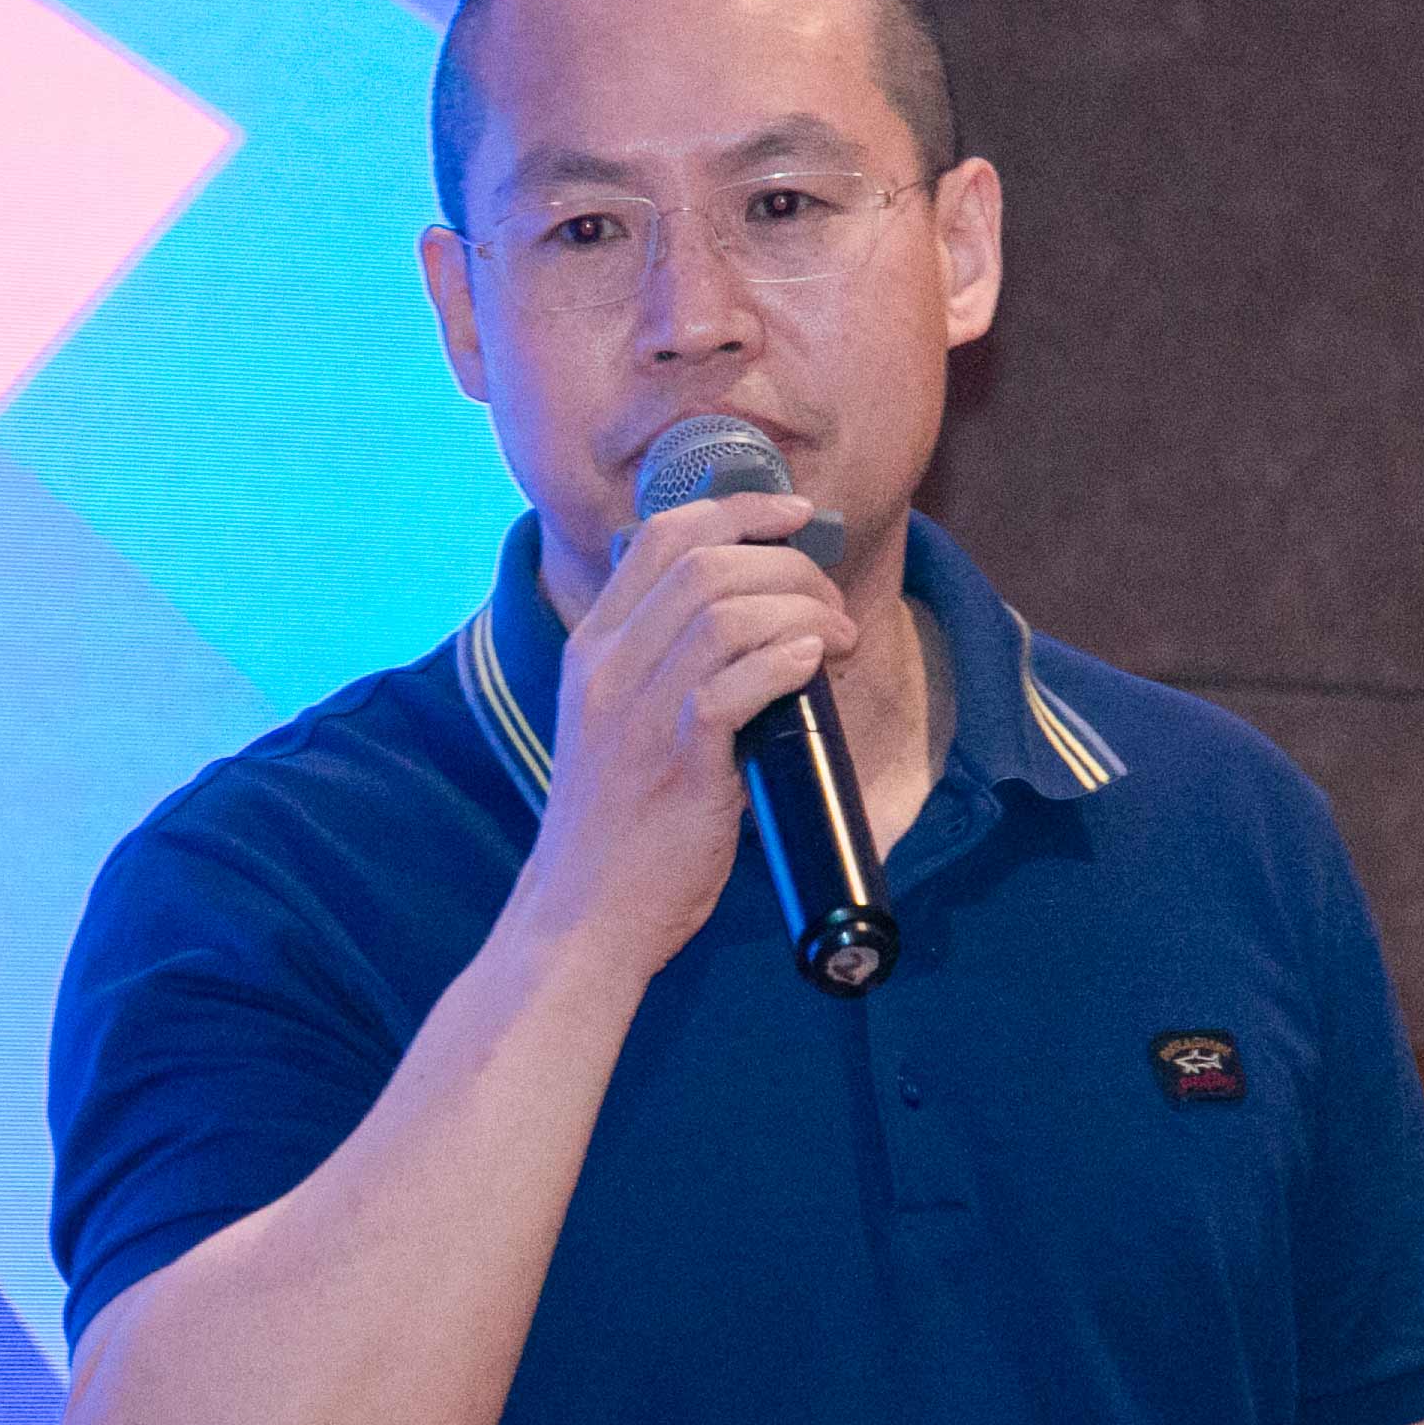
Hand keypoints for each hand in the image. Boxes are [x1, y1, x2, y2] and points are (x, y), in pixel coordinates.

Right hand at [512, 491, 855, 971]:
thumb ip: (662, 666)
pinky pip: (732, 687)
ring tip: (839, 639)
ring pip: (726, 615)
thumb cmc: (618, 824)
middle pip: (706, 566)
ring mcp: (637, 716)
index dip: (737, 510)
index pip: (660, 538)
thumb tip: (755, 623)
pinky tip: (814, 664)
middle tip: (832, 602)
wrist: (585, 914)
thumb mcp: (616, 723)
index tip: (796, 515)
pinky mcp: (676, 766)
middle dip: (788, 566)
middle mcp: (607, 670)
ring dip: (802, 612)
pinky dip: (784, 663)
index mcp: (592, 649)